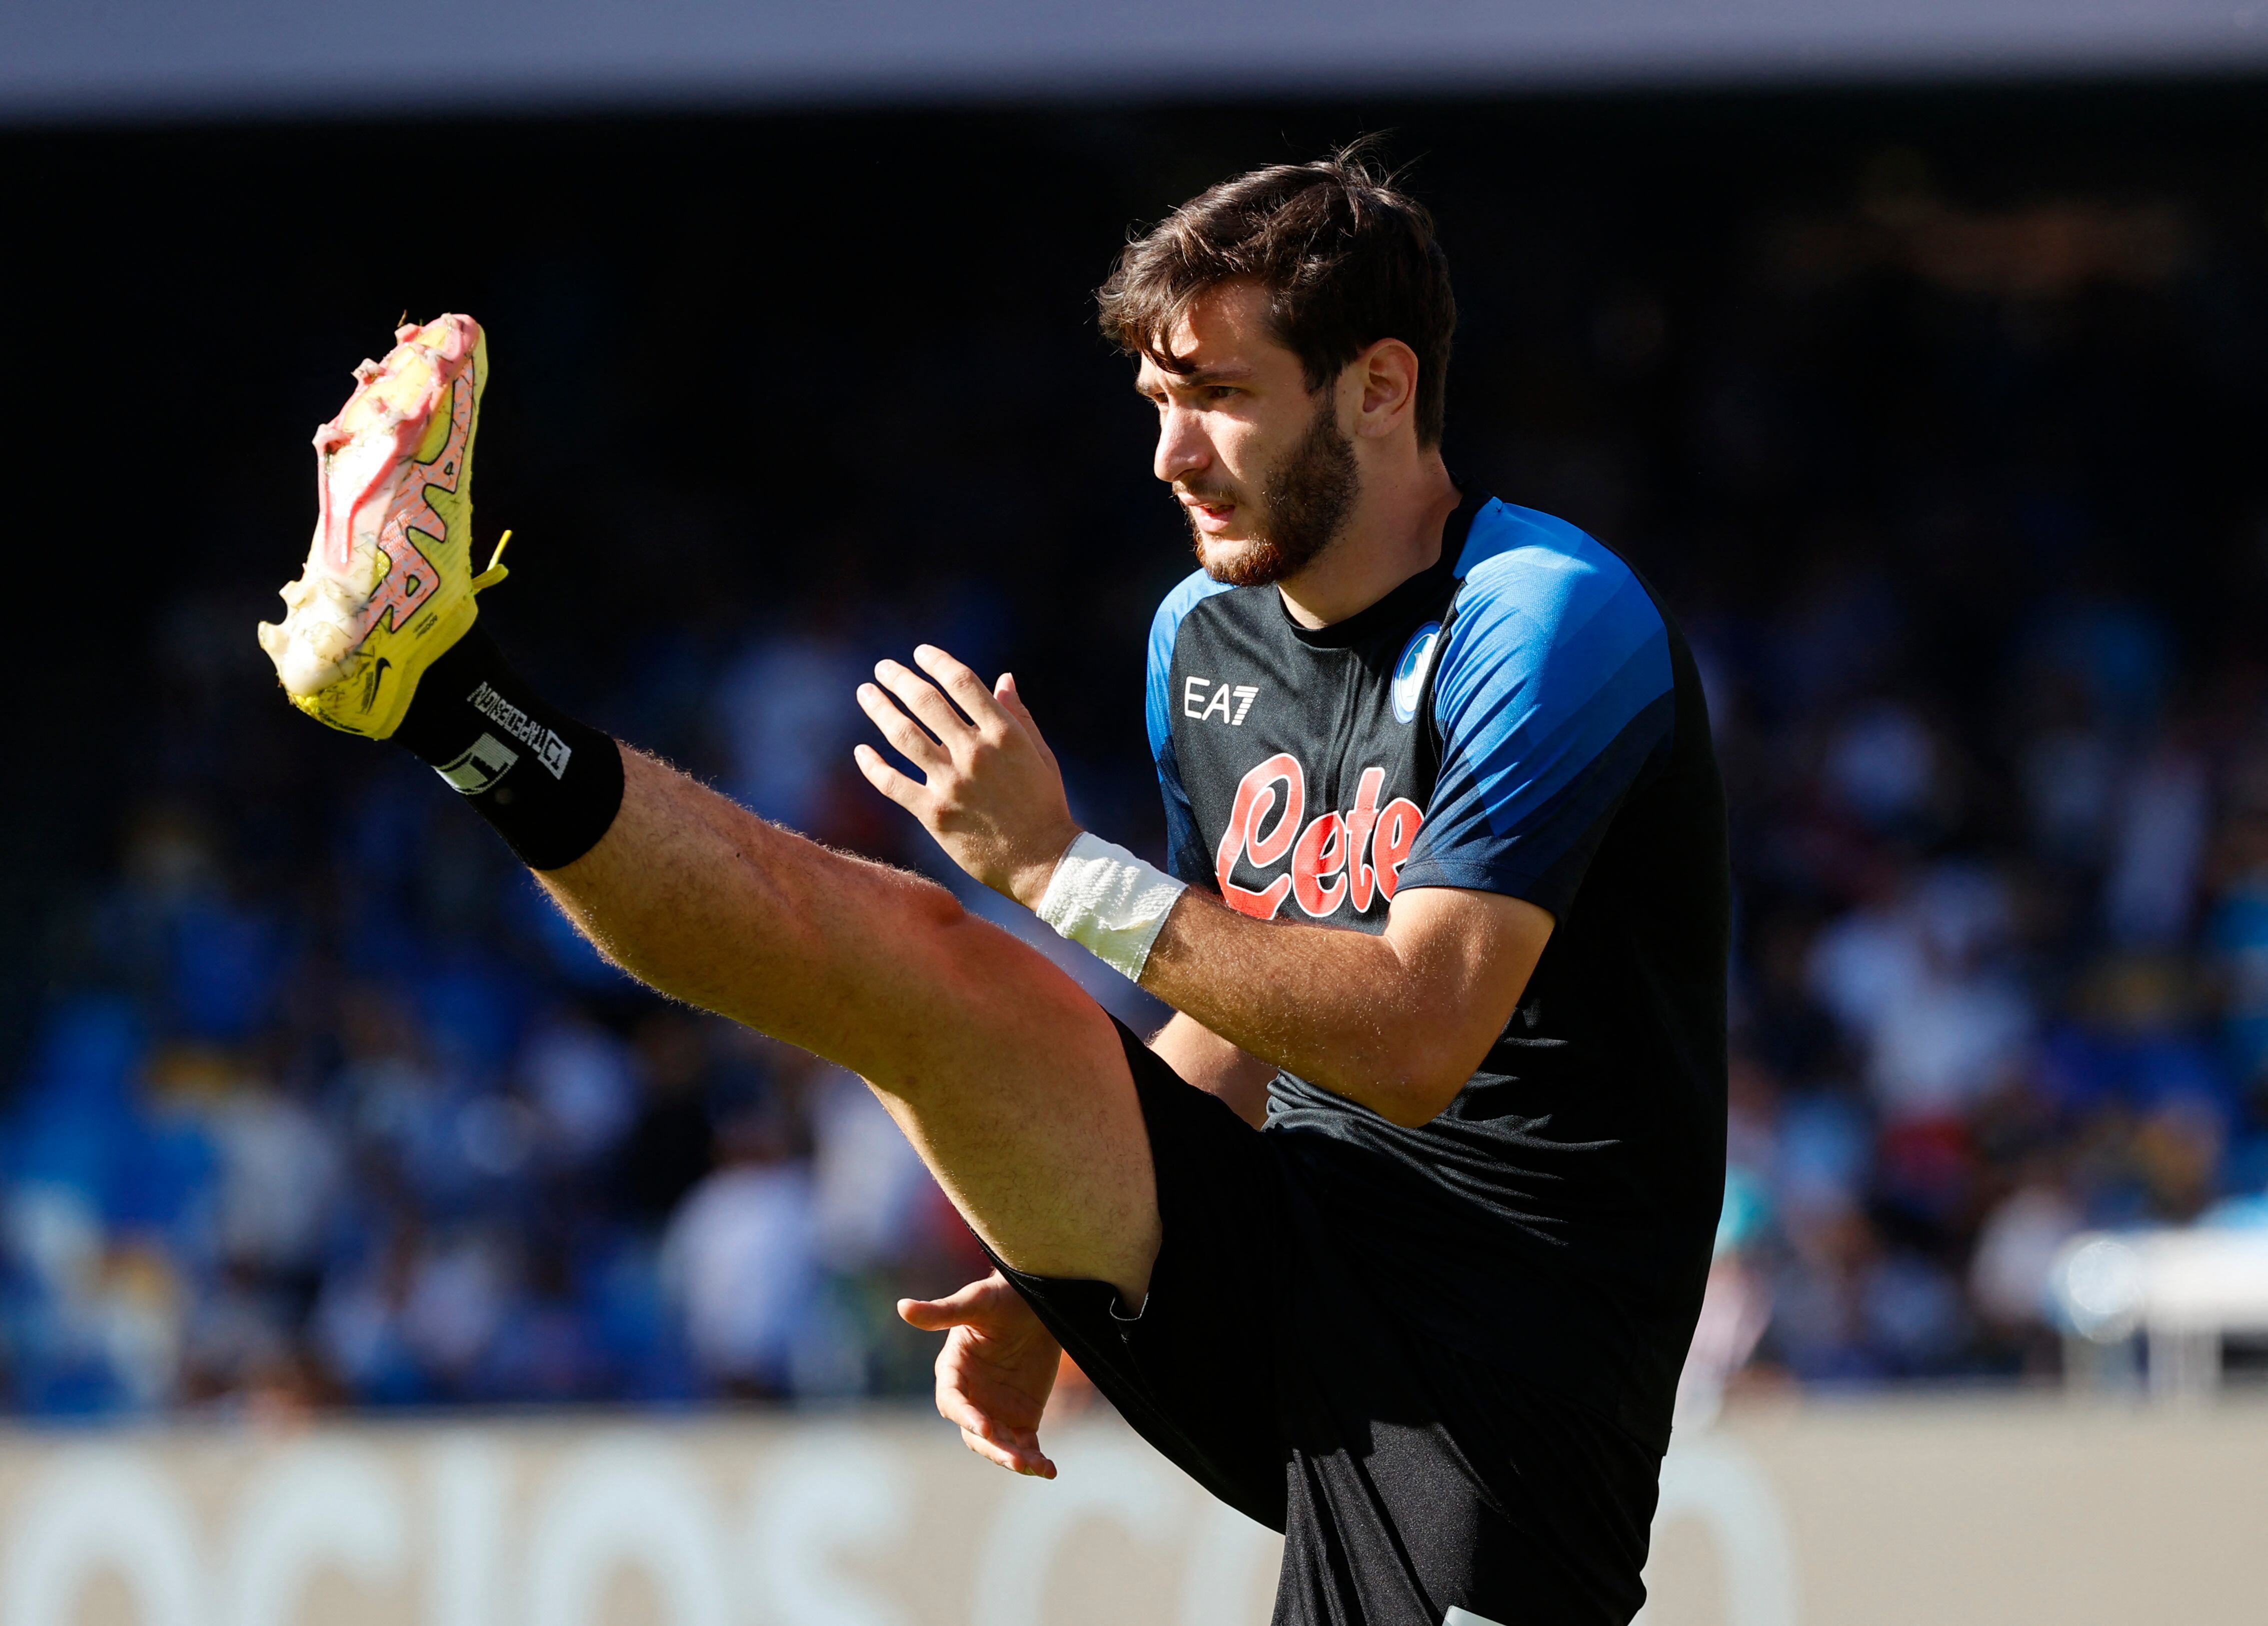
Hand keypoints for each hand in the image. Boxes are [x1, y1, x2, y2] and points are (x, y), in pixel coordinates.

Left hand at [854, 645, 1080, 907]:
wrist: (1044, 862)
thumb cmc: (1045, 805)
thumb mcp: (1040, 754)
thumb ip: (1018, 715)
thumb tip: (1003, 678)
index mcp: (1004, 734)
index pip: (962, 682)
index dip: (936, 662)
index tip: (920, 653)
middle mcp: (975, 753)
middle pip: (926, 702)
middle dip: (899, 679)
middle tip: (883, 668)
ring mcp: (952, 784)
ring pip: (903, 735)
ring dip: (879, 708)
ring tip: (866, 693)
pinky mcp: (934, 814)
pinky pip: (892, 783)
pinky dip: (872, 765)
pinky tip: (861, 750)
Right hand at [899, 1271, 1062, 1477]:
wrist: (1037, 1301)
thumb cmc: (1000, 1297)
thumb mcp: (974, 1302)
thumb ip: (942, 1312)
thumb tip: (902, 1306)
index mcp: (953, 1373)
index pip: (953, 1402)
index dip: (966, 1416)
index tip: (986, 1427)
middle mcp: (971, 1398)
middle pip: (975, 1433)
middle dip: (994, 1447)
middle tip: (1015, 1459)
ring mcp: (996, 1411)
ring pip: (999, 1445)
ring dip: (1015, 1459)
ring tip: (1037, 1466)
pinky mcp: (1021, 1419)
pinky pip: (1025, 1446)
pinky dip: (1035, 1460)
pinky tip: (1049, 1470)